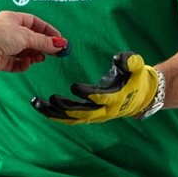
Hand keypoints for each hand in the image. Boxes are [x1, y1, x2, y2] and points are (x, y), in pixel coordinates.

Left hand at [0, 12, 67, 72]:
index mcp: (13, 19)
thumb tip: (60, 44)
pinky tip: (27, 63)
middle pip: (31, 39)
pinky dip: (23, 64)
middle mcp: (8, 32)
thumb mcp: (26, 36)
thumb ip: (44, 42)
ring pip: (24, 52)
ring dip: (33, 56)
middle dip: (42, 46)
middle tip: (54, 52)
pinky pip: (16, 63)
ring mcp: (4, 46)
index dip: (48, 31)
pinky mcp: (0, 60)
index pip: (35, 23)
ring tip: (39, 58)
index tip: (59, 40)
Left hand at [31, 51, 163, 123]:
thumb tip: (118, 57)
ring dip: (53, 113)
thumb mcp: (137, 66)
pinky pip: (69, 118)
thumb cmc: (136, 78)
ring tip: (36, 102)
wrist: (141, 96)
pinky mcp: (88, 116)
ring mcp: (95, 116)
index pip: (100, 98)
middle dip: (65, 107)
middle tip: (51, 98)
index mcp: (116, 98)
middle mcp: (104, 111)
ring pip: (71, 118)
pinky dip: (54, 114)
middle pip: (82, 113)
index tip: (74, 86)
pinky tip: (40, 106)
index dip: (88, 93)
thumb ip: (129, 61)